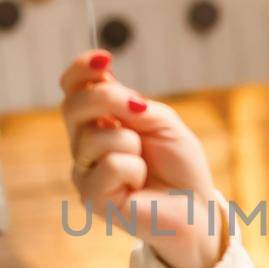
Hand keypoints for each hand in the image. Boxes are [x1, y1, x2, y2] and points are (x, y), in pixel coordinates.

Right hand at [59, 50, 223, 267]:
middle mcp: (85, 146)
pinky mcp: (92, 198)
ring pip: (95, 137)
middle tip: (140, 111)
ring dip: (132, 145)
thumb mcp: (162, 122)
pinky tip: (139, 186)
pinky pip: (109, 165)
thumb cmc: (180, 167)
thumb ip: (132, 103)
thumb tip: (106, 83)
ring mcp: (85, 173)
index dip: (81, 70)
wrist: (195, 208)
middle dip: (108, 99)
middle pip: (73, 106)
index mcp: (99, 123)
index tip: (104, 59)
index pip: (73, 90)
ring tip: (145, 166)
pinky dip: (134, 170)